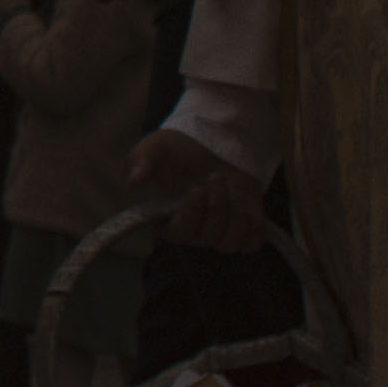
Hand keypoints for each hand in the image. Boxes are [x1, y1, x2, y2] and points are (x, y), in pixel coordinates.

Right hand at [127, 128, 263, 252]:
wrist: (213, 142)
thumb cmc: (179, 148)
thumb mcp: (156, 146)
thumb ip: (142, 160)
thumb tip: (133, 180)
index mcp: (167, 219)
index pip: (178, 234)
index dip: (190, 215)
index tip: (195, 190)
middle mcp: (193, 232)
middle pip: (207, 237)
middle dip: (216, 206)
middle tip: (215, 177)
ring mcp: (219, 233)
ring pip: (230, 243)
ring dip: (235, 216)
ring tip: (232, 189)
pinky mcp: (244, 229)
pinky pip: (252, 243)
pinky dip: (253, 227)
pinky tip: (247, 206)